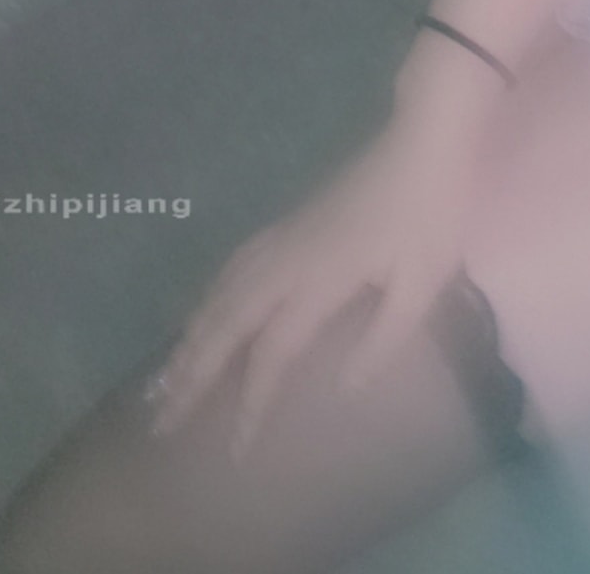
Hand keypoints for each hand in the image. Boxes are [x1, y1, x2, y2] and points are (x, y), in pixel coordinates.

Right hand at [150, 48, 503, 457]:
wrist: (423, 138)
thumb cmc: (431, 212)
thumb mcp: (422, 284)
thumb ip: (382, 342)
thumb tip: (343, 393)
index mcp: (317, 282)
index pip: (272, 356)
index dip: (251, 405)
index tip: (233, 452)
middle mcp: (284, 262)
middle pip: (224, 328)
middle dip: (190, 378)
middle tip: (159, 422)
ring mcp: (280, 239)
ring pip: (218, 297)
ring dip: (188, 342)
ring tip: (162, 381)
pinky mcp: (286, 224)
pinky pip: (229, 271)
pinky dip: (205, 302)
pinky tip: (200, 315)